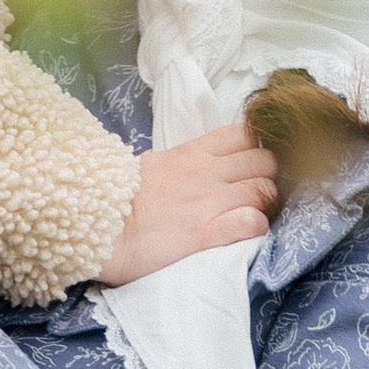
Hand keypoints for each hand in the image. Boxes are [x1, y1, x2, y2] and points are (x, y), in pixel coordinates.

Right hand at [97, 126, 278, 285]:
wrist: (101, 227)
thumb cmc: (120, 197)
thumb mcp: (152, 164)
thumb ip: (182, 160)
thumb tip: (196, 160)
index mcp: (193, 152)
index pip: (245, 135)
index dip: (256, 150)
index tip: (251, 165)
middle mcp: (207, 172)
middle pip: (265, 162)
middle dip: (267, 177)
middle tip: (257, 194)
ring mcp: (210, 201)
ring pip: (265, 191)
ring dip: (265, 204)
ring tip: (253, 214)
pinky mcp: (207, 233)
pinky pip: (252, 223)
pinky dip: (257, 226)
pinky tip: (247, 230)